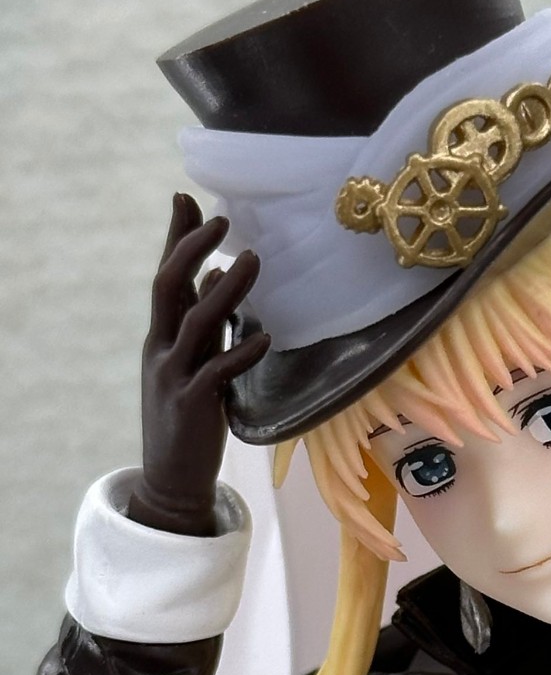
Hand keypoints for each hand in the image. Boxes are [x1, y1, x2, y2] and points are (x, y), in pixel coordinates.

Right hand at [128, 193, 270, 534]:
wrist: (172, 476)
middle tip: (221, 217)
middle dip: (191, 248)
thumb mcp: (194, 361)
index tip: (185, 198)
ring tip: (252, 262)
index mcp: (163, 337)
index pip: (166, 277)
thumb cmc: (189, 416)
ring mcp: (175, 376)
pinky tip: (264, 338)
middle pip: (168, 286)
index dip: (175, 238)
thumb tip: (215, 275)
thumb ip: (204, 322)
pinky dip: (240, 352)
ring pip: (196, 323)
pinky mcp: (193, 405)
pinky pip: (216, 372)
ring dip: (224, 291)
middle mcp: (162, 349)